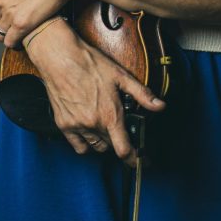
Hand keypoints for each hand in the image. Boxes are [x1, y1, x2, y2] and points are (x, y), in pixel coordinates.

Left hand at [0, 0, 83, 44]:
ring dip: (7, 36)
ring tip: (18, 35)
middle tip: (11, 28)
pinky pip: (10, 41)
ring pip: (0, 35)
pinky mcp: (22, 24)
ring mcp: (10, 14)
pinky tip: (23, 39)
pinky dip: (15, 43)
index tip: (1, 19)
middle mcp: (0, 2)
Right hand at [26, 19, 163, 166]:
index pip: (124, 150)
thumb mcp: (121, 76)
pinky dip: (86, 143)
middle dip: (120, 142)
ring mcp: (77, 126)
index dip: (135, 159)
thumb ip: (142, 95)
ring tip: (107, 127)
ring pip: (95, 147)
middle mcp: (93, 124)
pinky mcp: (63, 124)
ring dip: (104, 142)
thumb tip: (160, 106)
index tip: (141, 162)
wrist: (60, 58)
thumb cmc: (90, 64)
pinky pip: (78, 145)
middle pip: (111, 147)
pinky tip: (91, 131)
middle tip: (123, 132)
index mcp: (110, 115)